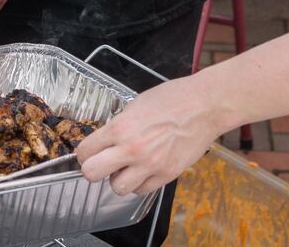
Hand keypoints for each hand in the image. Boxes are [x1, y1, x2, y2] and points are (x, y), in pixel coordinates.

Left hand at [75, 75, 224, 196]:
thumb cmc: (172, 99)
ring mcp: (150, 165)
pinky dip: (139, 183)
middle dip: (93, 169)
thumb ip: (119, 125)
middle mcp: (131, 149)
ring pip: (117, 188)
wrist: (204, 106)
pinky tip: (144, 170)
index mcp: (120, 127)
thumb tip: (106, 140)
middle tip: (101, 163)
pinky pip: (142, 190)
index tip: (89, 152)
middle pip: (91, 173)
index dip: (84, 153)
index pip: (85, 150)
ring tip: (127, 167)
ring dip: (118, 179)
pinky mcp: (167, 175)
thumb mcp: (135, 105)